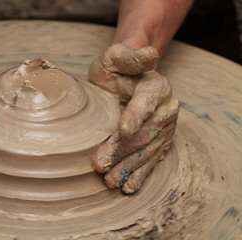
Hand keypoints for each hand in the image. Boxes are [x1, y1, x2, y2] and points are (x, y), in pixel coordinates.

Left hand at [89, 44, 179, 193]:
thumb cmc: (117, 69)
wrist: (125, 80)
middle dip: (123, 150)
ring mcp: (163, 129)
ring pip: (147, 151)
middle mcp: (166, 109)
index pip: (146, 102)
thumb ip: (131, 56)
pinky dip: (139, 174)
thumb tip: (150, 53)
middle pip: (145, 133)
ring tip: (110, 180)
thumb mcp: (117, 57)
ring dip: (128, 167)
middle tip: (101, 163)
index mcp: (156, 87)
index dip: (135, 116)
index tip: (123, 130)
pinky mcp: (158, 142)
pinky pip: (150, 160)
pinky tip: (128, 187)